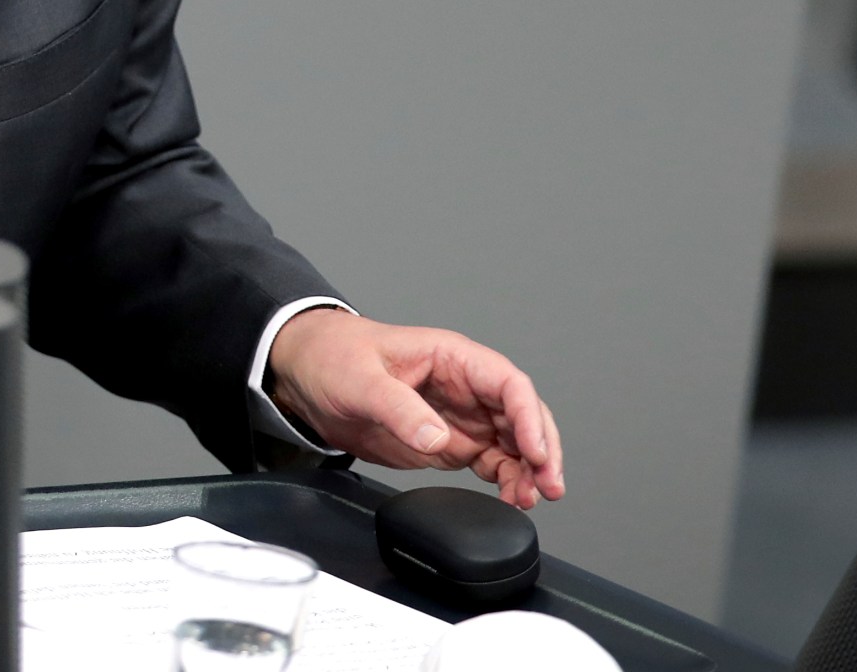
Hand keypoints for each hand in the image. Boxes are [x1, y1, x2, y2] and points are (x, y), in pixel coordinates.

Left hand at [265, 309, 564, 509]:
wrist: (307, 374)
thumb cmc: (336, 357)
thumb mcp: (362, 381)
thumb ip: (400, 410)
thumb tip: (437, 439)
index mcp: (452, 358)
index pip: (508, 383)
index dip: (529, 417)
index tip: (534, 450)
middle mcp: (465, 387)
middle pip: (522, 415)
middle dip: (542, 449)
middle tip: (549, 485)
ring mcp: (460, 416)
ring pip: (513, 442)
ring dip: (529, 470)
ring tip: (533, 498)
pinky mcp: (449, 442)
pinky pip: (491, 461)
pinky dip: (507, 480)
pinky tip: (512, 497)